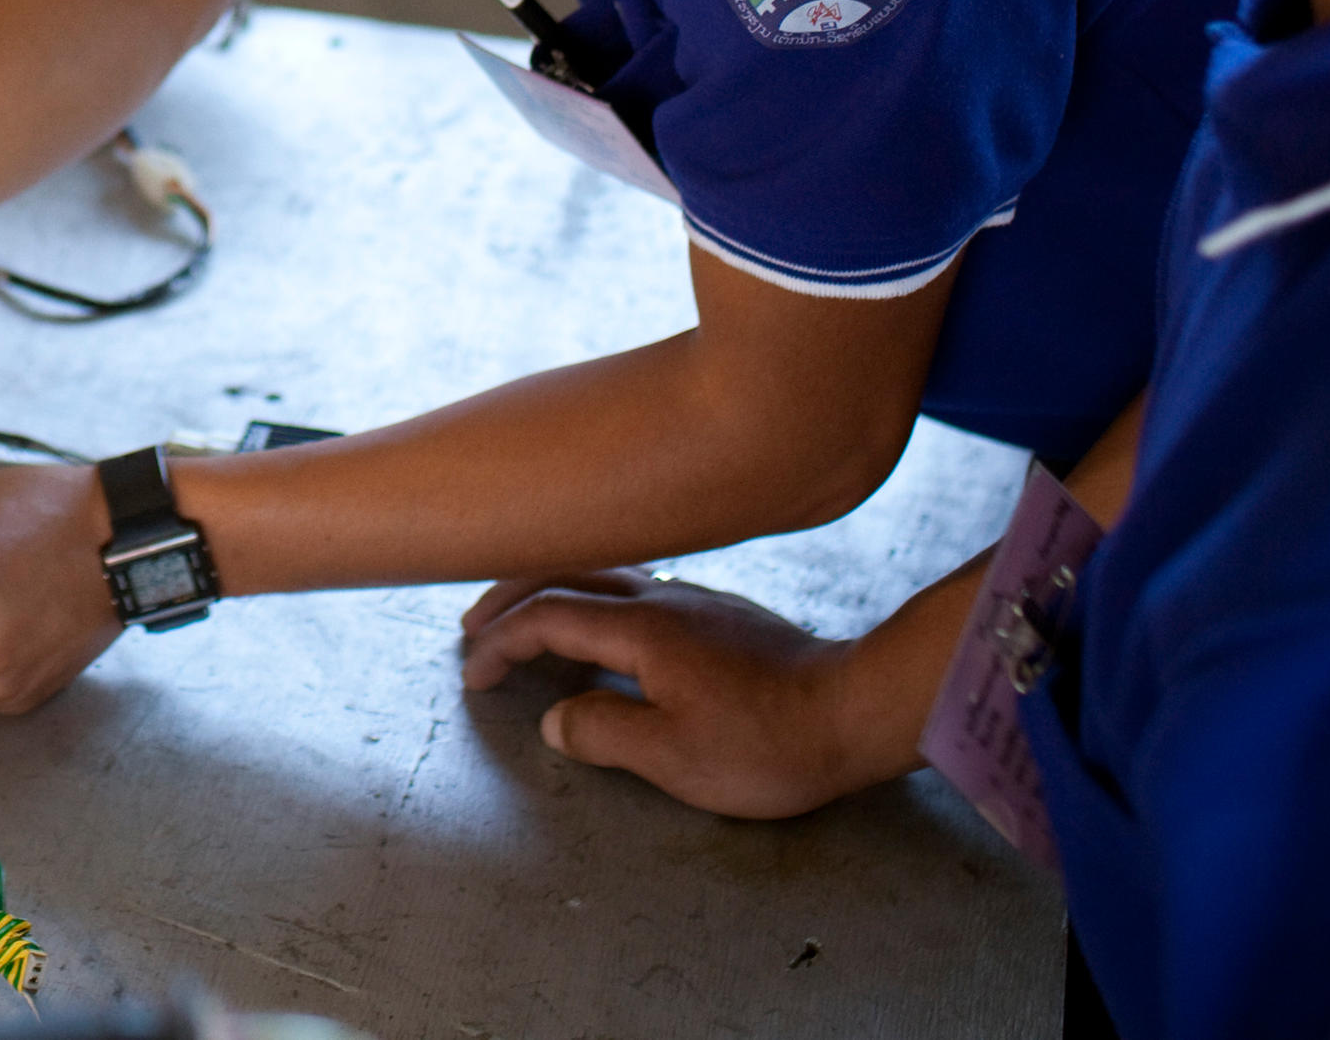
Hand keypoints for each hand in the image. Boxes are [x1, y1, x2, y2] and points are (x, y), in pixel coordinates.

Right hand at [456, 571, 885, 820]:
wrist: (856, 709)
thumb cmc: (767, 742)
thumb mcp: (675, 758)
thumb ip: (603, 734)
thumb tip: (556, 717)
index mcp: (641, 629)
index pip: (548, 617)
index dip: (502, 643)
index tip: (474, 675)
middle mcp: (662, 597)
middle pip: (566, 574)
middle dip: (511, 595)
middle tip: (473, 625)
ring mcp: (694, 597)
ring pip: (602, 572)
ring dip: (551, 588)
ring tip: (524, 615)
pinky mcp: (719, 611)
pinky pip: (634, 584)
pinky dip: (592, 595)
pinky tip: (602, 624)